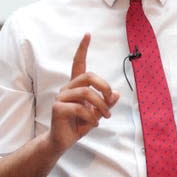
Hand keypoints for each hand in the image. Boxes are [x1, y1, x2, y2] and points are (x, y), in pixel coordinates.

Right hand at [49, 33, 119, 152]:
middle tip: (110, 100)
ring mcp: (61, 98)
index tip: (87, 34)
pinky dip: (92, 117)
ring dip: (101, 105)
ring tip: (105, 116)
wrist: (63, 141)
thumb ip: (106, 104)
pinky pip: (80, 108)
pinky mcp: (58, 108)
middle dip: (104, 86)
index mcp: (76, 86)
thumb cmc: (79, 125)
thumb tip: (117, 94)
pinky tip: (94, 123)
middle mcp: (67, 88)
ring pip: (86, 93)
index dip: (82, 48)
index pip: (78, 63)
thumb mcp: (96, 114)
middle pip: (88, 76)